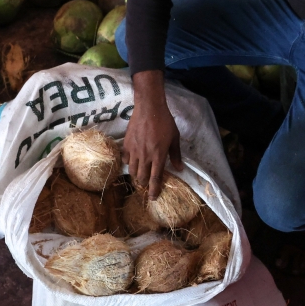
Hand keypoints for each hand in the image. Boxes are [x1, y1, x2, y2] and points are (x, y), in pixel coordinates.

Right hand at [124, 70, 181, 198]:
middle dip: (143, 184)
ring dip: (136, 175)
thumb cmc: (165, 122)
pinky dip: (128, 162)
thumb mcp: (175, 138)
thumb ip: (176, 155)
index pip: (155, 178)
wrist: (149, 107)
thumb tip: (180, 168)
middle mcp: (145, 156)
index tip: (153, 198)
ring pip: (131, 170)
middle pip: (141, 177)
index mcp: (158, 156)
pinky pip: (125, 158)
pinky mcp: (126, 144)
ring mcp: (134, 150)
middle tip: (146, 185)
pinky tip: (131, 161)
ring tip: (139, 174)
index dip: (154, 190)